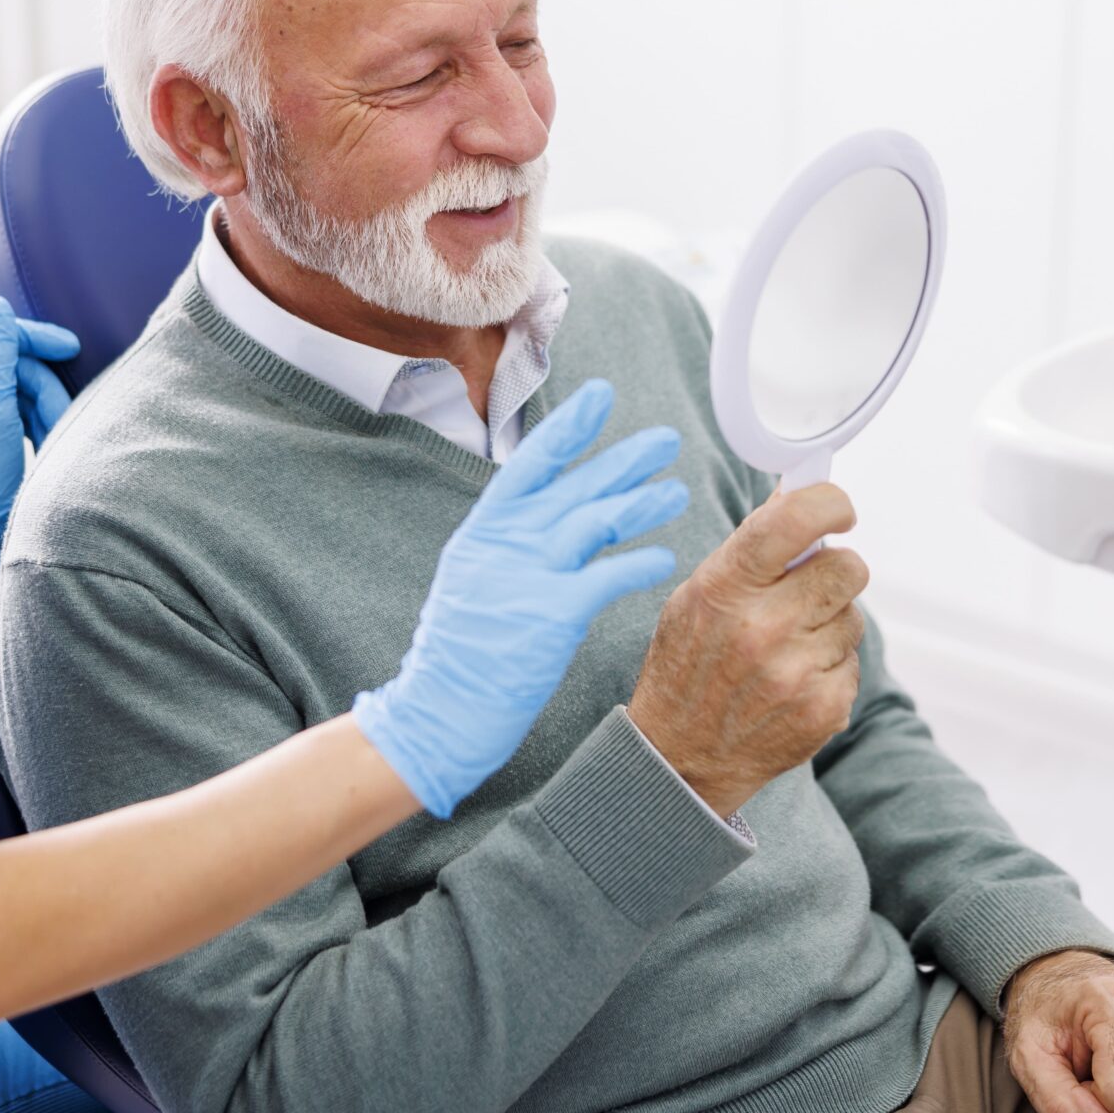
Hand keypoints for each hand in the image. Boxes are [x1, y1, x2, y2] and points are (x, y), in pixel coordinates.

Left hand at [0, 296, 79, 562]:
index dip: (33, 338)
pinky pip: (34, 422)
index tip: (70, 346)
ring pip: (30, 396)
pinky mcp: (4, 448)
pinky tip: (56, 444)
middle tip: (59, 412)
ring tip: (55, 440)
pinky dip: (49, 428)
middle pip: (18, 367)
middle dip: (44, 386)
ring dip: (50, 411)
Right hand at [354, 379, 689, 818]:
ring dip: (640, 504)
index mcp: (482, 533)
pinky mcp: (548, 616)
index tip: (601, 397)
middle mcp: (503, 545)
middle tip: (665, 440)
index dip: (568, 428)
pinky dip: (637, 564)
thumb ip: (510, 547)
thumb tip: (556, 517)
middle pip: (573, 487)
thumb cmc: (458, 658)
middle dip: (623, 460)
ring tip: (677, 492)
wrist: (436, 715)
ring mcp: (524, 577)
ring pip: (593, 521)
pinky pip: (605, 578)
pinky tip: (664, 558)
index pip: (530, 465)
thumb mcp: (472, 583)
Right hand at [624, 483, 866, 817]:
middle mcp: (762, 628)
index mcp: (724, 589)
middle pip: (847, 568)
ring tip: (787, 645)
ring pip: (852, 616)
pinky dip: (828, 666)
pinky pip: (851, 661)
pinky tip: (793, 680)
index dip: (830, 503)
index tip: (839, 509)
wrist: (681, 757)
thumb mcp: (697, 596)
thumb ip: (750, 547)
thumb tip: (797, 491)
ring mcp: (796, 672)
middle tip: (810, 586)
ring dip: (829, 623)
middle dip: (835, 570)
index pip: (793, 521)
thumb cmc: (687, 666)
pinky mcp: (823, 708)